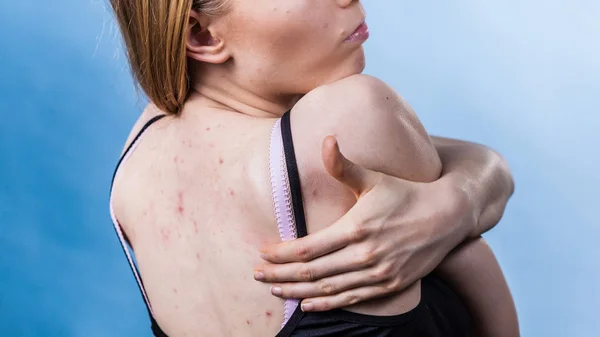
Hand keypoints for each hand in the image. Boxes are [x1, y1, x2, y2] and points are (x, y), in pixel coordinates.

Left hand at [254, 136, 473, 311]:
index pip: (308, 247)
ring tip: (274, 289)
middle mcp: (366, 254)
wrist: (449, 216)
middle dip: (280, 274)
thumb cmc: (407, 192)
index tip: (262, 252)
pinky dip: (326, 303)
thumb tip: (326, 139)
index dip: (281, 252)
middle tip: (257, 275)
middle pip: (312, 271)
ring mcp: (379, 273)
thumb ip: (345, 166)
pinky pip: (351, 299)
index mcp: (358, 227)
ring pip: (328, 288)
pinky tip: (307, 303)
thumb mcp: (376, 177)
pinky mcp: (390, 285)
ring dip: (297, 290)